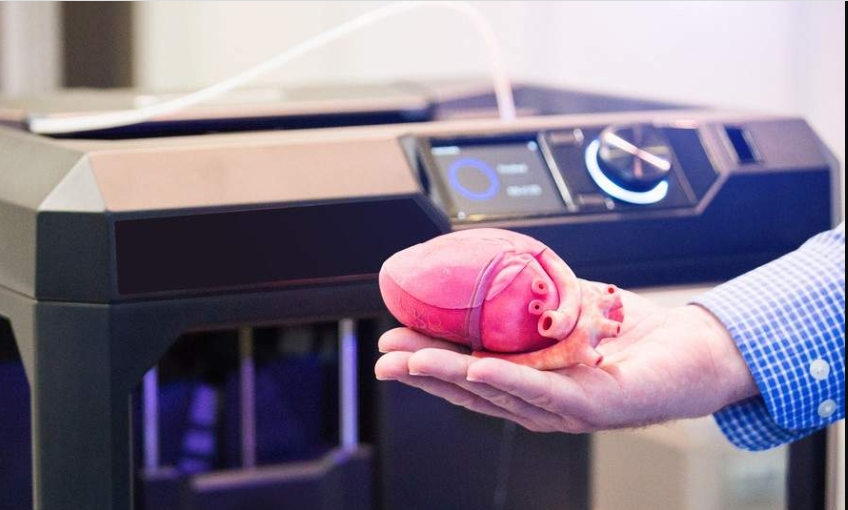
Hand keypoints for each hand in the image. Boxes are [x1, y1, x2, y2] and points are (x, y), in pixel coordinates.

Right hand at [374, 286, 758, 432]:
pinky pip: (542, 392)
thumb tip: (484, 270)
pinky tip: (475, 369)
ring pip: (496, 394)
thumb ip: (526, 300)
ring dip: (450, 376)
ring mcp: (564, 410)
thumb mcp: (564, 310)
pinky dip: (507, 381)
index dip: (427, 362)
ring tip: (413, 359)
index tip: (392, 345)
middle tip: (384, 358)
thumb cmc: (626, 334)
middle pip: (470, 390)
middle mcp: (539, 403)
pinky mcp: (593, 407)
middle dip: (423, 373)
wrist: (690, 350)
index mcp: (528, 382)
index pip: (467, 374)